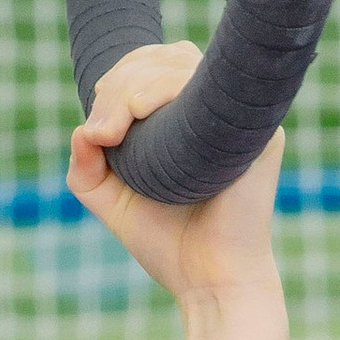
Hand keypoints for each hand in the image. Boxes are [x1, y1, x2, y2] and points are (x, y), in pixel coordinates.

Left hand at [68, 44, 282, 306]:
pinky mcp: (259, 132)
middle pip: (166, 56)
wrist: (209, 283)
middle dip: (121, 82)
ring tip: (114, 126)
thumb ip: (87, 169)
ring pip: (183, 62)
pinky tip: (143, 108)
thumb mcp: (113, 202)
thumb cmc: (168, 245)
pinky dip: (170, 87)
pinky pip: (213, 86)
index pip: (154, 65)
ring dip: (136, 83)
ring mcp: (240, 117)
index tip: (98, 127)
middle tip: (102, 129)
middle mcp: (218, 110)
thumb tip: (80, 129)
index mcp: (189, 116)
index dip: (118, 80)